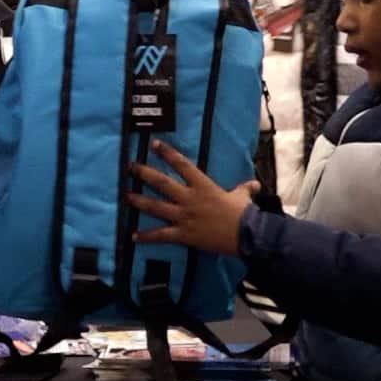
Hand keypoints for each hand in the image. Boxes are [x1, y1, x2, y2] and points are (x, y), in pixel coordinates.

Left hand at [126, 139, 255, 257]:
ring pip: (156, 207)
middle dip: (145, 174)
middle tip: (130, 167)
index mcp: (203, 186)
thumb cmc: (244, 214)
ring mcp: (184, 216)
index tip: (154, 144)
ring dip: (139, 201)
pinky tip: (134, 236)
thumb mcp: (243, 196)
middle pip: (162, 183)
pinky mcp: (184, 234)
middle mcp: (189, 198)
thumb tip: (254, 184)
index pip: (182, 164)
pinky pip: (161, 235)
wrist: (247, 235)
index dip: (167, 153)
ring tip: (126, 196)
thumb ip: (244, 188)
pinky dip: (147, 236)